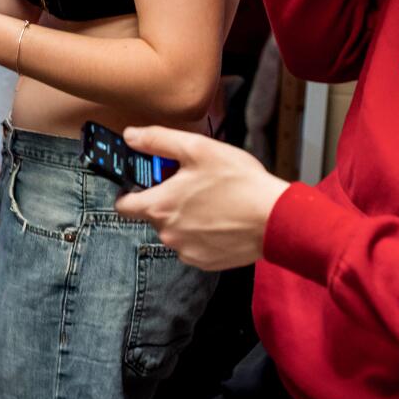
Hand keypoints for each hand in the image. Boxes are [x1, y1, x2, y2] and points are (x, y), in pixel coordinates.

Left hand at [112, 127, 289, 270]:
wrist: (275, 219)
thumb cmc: (238, 181)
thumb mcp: (197, 148)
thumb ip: (157, 140)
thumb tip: (130, 136)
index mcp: (160, 207)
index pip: (123, 205)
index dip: (129, 192)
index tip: (143, 184)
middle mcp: (167, 234)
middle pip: (153, 216)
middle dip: (166, 201)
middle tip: (192, 186)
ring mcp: (186, 251)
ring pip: (174, 231)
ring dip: (184, 218)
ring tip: (211, 202)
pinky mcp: (205, 262)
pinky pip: (192, 246)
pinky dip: (201, 234)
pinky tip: (220, 220)